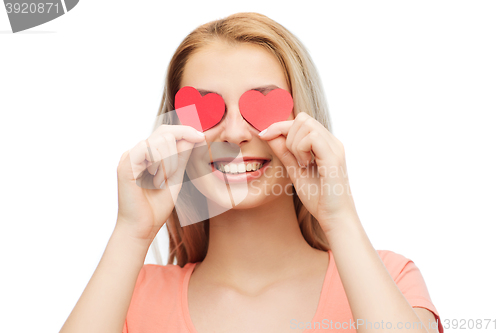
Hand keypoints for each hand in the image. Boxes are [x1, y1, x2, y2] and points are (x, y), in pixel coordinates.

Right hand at [116, 125, 205, 243]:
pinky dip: (159, 164)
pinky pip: (149, 148)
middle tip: (171, 176)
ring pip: (160, 139)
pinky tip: (155, 180)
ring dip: (169, 163)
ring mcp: (130, 156)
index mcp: (149, 154)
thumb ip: (181, 157)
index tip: (202, 137)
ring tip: (160, 182)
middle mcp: (138, 152)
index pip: (167, 132)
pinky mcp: (126, 163)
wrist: (142, 228)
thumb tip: (192, 136)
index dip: (185, 131)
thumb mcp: (175, 177)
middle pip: (165, 132)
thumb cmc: (156, 207)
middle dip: (177, 153)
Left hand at [258, 112, 356, 234]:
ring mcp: (334, 147)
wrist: (334, 218)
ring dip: (294, 143)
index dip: (279, 126)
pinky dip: (301, 149)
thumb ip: (284, 152)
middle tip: (293, 159)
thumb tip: (268, 135)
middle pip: (302, 118)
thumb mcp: (295, 171)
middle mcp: (332, 142)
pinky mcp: (333, 156)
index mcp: (325, 144)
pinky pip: (311, 137)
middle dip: (287, 134)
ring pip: (306, 124)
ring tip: (301, 164)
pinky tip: (306, 165)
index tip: (263, 135)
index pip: (301, 121)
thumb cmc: (318, 198)